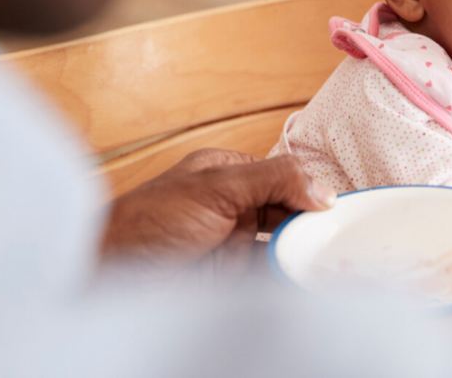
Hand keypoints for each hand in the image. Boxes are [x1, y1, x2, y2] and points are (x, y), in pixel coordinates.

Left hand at [102, 149, 335, 273]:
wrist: (110, 277)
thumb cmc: (147, 222)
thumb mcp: (216, 186)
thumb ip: (272, 180)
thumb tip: (322, 188)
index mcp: (227, 172)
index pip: (283, 176)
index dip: (311, 191)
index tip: (340, 207)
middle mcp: (232, 206)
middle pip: (287, 212)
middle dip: (312, 223)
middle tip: (341, 237)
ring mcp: (232, 244)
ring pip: (281, 245)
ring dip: (303, 251)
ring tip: (332, 259)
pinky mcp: (229, 279)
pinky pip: (269, 275)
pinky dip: (289, 277)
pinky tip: (308, 278)